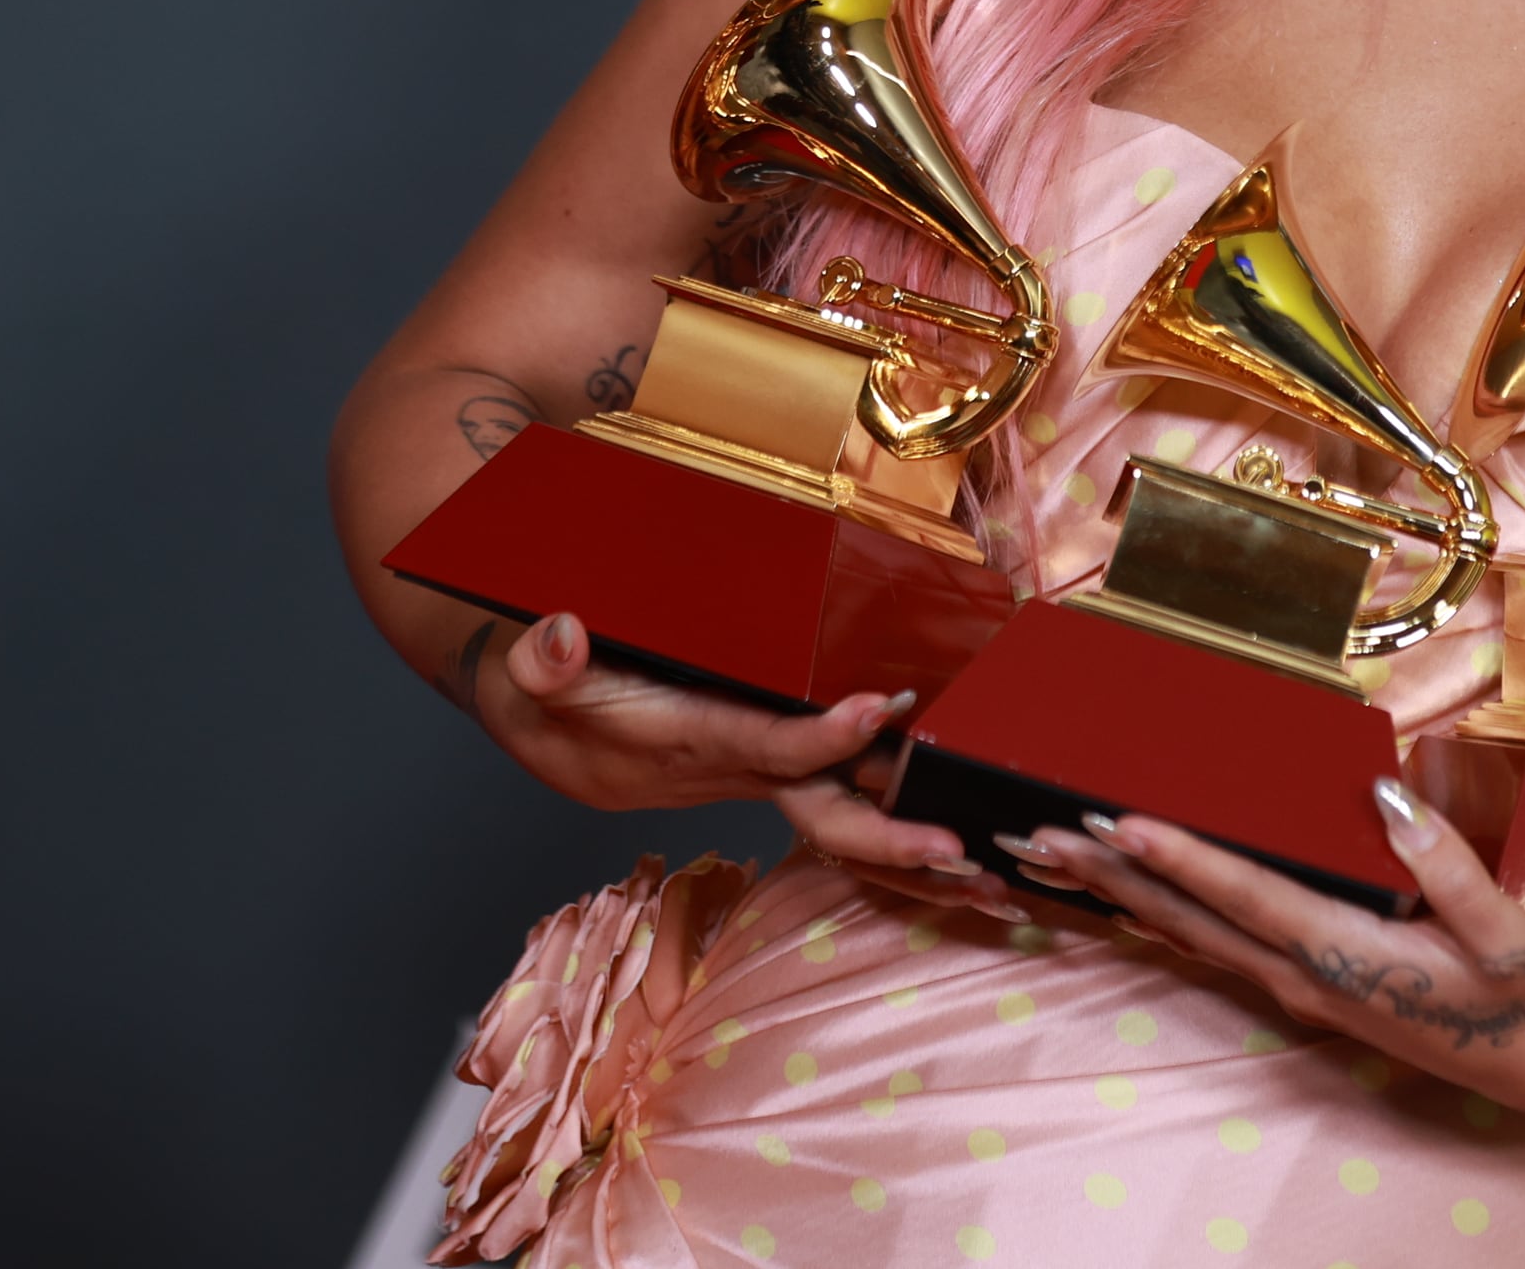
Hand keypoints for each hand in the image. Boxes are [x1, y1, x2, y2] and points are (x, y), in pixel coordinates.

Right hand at [479, 613, 1020, 917]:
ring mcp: (763, 772)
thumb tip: (561, 638)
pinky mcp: (776, 763)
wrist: (545, 729)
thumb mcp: (528, 677)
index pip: (764, 744)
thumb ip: (544, 661)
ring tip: (996, 886)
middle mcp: (739, 768)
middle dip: (889, 840)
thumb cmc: (549, 698)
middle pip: (824, 814)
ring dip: (915, 858)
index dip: (819, 736)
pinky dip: (901, 839)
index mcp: (690, 741)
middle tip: (959, 855)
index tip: (876, 710)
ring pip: (849, 821)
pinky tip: (962, 864)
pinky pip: (847, 804)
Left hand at [1018, 779, 1524, 1108]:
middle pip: (1192, 920)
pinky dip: (1163, 916)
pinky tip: (1131, 899)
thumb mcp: (1508, 935)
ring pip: (1193, 935)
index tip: (1121, 823)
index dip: (1183, 858)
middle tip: (1044, 834)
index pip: (1247, 896)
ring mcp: (1299, 986)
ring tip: (1062, 858)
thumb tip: (1385, 796)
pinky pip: (1215, 946)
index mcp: (1346, 956)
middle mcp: (1304, 975)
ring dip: (1125, 895)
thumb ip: (1446, 868)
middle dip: (1115, 875)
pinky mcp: (1305, 983)